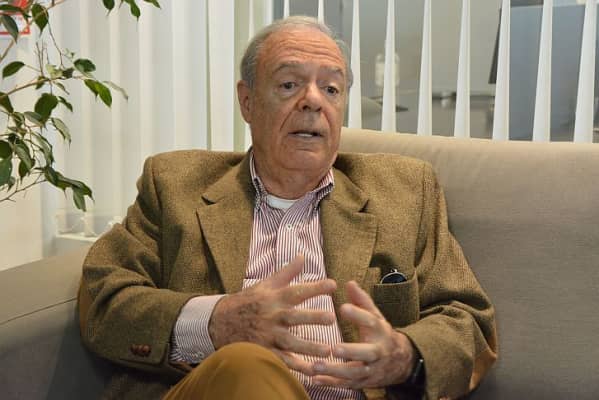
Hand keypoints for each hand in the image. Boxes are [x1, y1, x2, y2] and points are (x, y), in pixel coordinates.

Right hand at [208, 254, 336, 368]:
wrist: (218, 323)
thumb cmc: (247, 302)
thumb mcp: (265, 285)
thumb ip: (287, 272)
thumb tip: (302, 256)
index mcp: (274, 298)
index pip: (296, 291)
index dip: (315, 287)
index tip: (333, 285)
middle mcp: (272, 316)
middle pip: (294, 317)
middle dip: (312, 318)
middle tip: (332, 318)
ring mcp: (267, 336)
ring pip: (290, 342)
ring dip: (308, 347)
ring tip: (328, 350)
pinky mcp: (263, 352)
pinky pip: (281, 361)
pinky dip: (296, 367)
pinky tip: (313, 371)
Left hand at [310, 280, 415, 388]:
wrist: (401, 361)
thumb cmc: (380, 333)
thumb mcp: (375, 315)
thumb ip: (361, 300)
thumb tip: (349, 282)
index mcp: (379, 330)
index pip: (370, 321)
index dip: (358, 314)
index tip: (342, 307)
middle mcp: (377, 351)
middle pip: (366, 353)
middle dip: (350, 351)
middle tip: (334, 349)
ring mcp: (371, 369)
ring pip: (354, 373)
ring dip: (335, 371)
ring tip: (315, 366)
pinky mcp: (363, 382)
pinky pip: (347, 385)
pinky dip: (331, 383)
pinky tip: (315, 380)